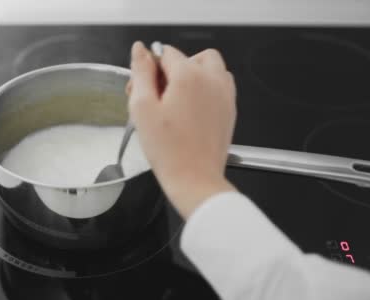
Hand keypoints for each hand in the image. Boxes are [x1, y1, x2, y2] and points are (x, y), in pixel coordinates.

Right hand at [127, 41, 237, 218]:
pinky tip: (190, 110)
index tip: (142, 91)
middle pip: (190, 56)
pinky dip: (205, 89)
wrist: (194, 179)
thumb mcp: (142, 108)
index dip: (149, 70)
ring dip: (192, 75)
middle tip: (158, 94)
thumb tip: (140, 50)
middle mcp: (212, 79)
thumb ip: (140, 72)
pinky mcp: (230, 109)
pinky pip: (219, 84)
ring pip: (209, 67)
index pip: (165, 53)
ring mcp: (224, 94)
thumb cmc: (169, 151)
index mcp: (189, 76)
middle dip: (173, 69)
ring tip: (176, 100)